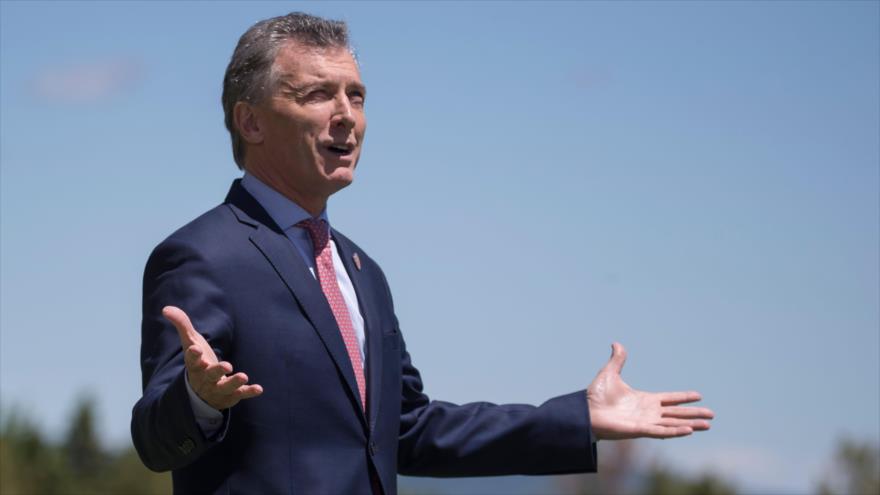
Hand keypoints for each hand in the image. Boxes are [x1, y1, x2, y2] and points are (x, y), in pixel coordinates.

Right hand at [162, 306, 262, 409]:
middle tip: (226, 366)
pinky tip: (258, 389)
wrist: (202, 391)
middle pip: (210, 375)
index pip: (192, 360)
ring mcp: (218, 388)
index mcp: (195, 365)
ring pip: (225, 387)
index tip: (195, 349)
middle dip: (217, 371)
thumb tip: (165, 308)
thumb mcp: (191, 342)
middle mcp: (205, 378)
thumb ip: (182, 325)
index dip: (193, 355)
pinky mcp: (230, 395)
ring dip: (234, 382)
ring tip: (243, 376)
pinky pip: (240, 393)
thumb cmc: (198, 361)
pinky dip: (248, 391)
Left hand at [587, 343, 713, 439]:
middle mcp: (648, 412)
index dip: (683, 398)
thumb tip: (616, 343)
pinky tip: (689, 430)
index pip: (669, 399)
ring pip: (673, 424)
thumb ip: (617, 360)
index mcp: (644, 400)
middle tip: (712, 416)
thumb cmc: (596, 396)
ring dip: (691, 424)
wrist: (585, 412)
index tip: (699, 396)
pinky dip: (675, 431)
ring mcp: (645, 422)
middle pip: (676, 413)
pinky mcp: (639, 430)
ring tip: (708, 425)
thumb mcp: (610, 374)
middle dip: (694, 414)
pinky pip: (661, 432)